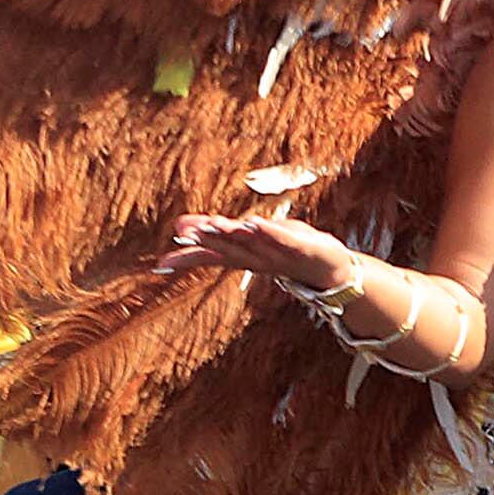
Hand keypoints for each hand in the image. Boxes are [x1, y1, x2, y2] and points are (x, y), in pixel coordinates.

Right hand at [162, 208, 362, 292]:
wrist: (331, 271)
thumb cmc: (286, 251)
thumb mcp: (250, 241)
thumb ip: (217, 233)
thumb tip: (179, 225)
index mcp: (244, 257)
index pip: (212, 257)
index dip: (189, 257)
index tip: (162, 263)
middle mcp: (259, 258)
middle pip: (230, 249)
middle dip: (208, 240)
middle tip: (184, 232)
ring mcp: (281, 255)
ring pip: (254, 244)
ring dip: (234, 235)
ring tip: (215, 223)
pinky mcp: (303, 249)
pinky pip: (284, 240)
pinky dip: (269, 233)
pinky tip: (255, 223)